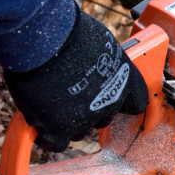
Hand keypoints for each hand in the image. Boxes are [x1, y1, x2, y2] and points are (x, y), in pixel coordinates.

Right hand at [4, 7, 147, 151]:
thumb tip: (94, 67)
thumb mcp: (100, 44)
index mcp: (127, 80)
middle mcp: (112, 102)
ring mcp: (87, 118)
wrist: (42, 39)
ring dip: (66, 120)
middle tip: (69, 92)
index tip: (109, 98)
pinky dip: (46, 135)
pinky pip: (55, 142)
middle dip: (89, 109)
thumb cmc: (68, 32)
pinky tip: (39, 121)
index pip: (136, 103)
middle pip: (103, 117)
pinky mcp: (60, 129)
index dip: (121, 102)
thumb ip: (102, 64)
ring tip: (49, 99)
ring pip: (79, 130)